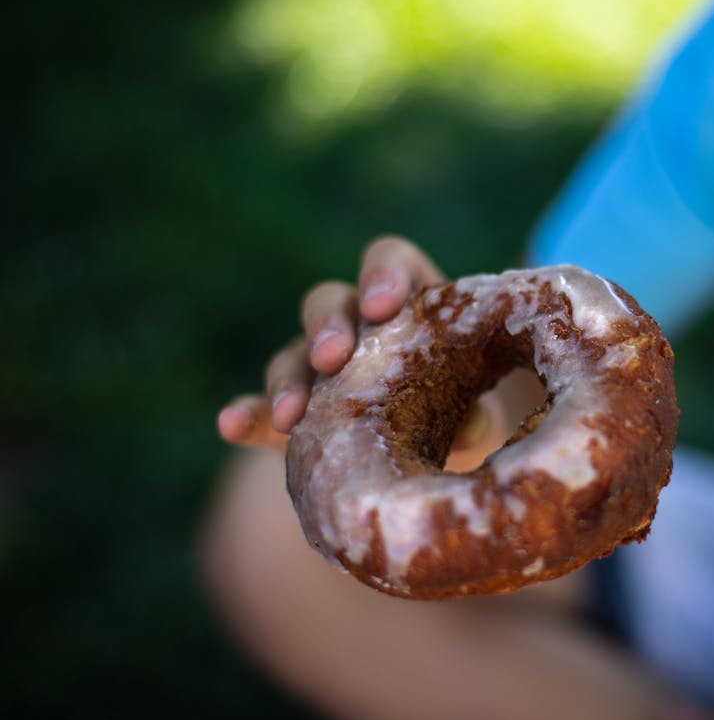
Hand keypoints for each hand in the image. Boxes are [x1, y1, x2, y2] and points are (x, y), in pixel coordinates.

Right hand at [217, 235, 488, 455]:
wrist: (438, 458)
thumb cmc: (466, 417)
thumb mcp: (477, 418)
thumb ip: (475, 416)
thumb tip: (473, 423)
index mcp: (412, 302)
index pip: (390, 261)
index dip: (382, 275)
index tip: (382, 306)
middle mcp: (358, 325)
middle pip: (328, 302)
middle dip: (327, 327)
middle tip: (333, 359)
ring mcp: (318, 369)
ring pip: (292, 355)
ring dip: (288, 380)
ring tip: (290, 417)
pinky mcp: (294, 414)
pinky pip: (261, 410)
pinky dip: (246, 415)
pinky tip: (231, 425)